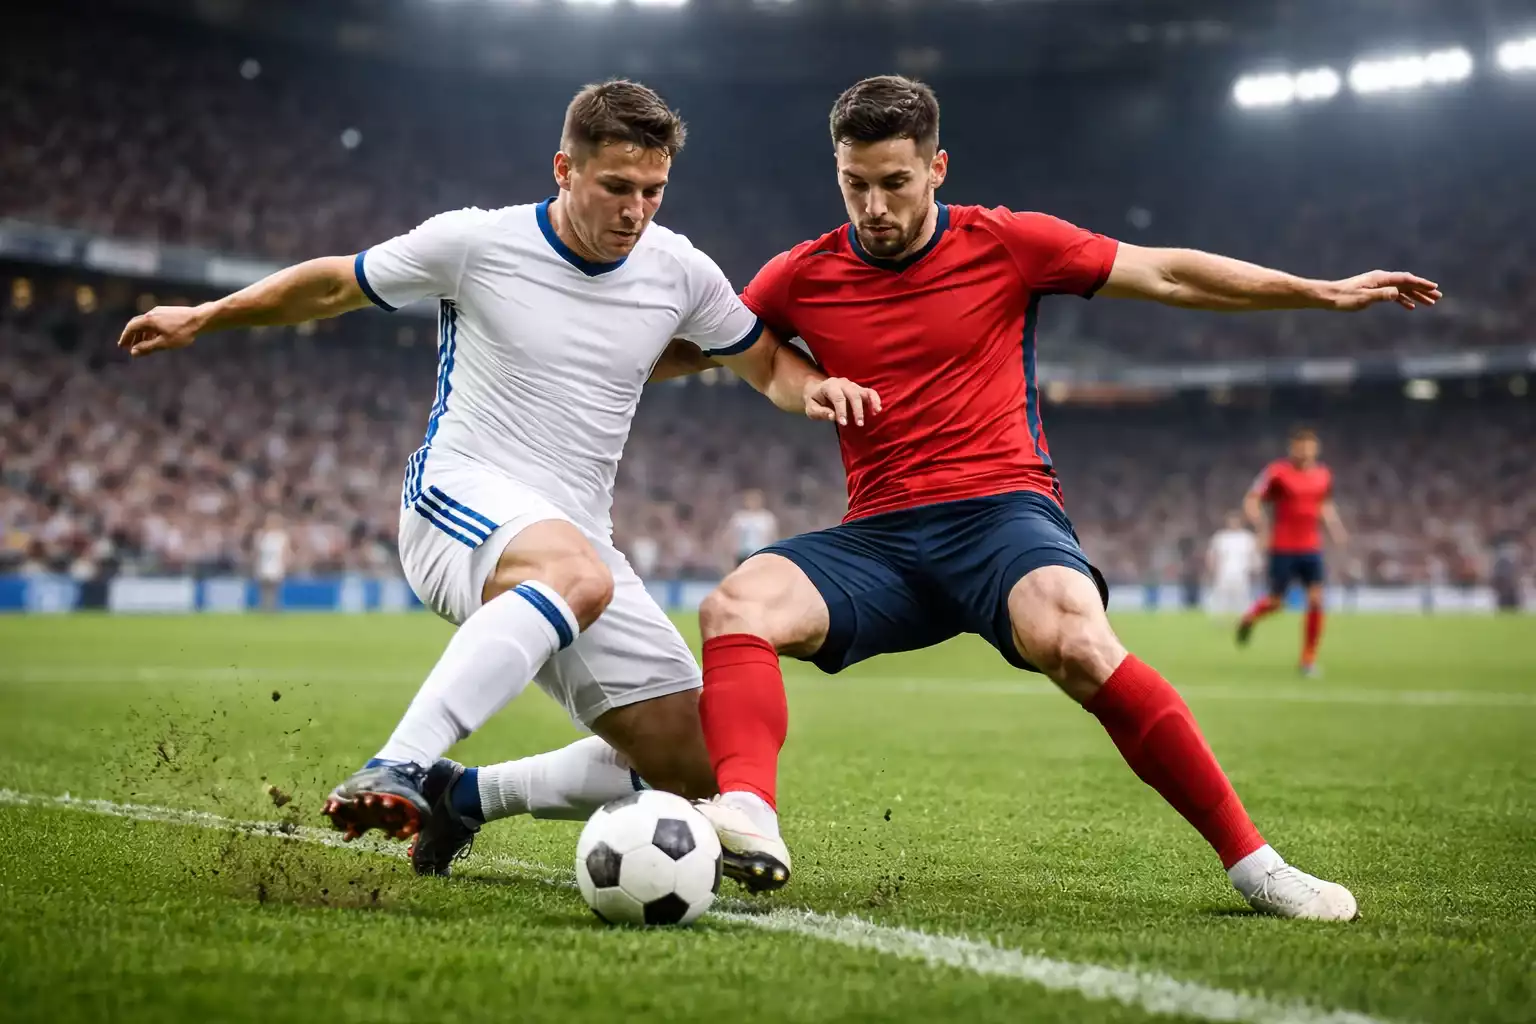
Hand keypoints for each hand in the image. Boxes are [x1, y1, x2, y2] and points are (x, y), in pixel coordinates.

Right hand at [118, 305, 207, 356]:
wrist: (201, 318)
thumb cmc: (183, 332)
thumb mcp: (164, 343)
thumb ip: (148, 347)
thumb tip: (133, 352)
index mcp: (149, 320)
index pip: (131, 327)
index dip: (125, 337)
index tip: (122, 346)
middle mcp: (152, 313)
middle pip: (137, 325)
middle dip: (132, 336)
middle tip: (128, 347)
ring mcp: (160, 312)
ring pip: (146, 324)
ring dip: (141, 334)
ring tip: (141, 345)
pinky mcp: (168, 313)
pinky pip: (154, 322)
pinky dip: (150, 331)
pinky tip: (154, 339)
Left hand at [805, 377, 881, 426]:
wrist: (817, 390)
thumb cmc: (815, 401)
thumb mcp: (811, 409)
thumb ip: (820, 413)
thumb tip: (833, 416)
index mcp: (829, 386)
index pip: (838, 397)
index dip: (842, 411)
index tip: (844, 423)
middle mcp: (842, 383)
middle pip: (853, 394)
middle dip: (857, 409)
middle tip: (859, 424)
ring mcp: (852, 385)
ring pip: (863, 391)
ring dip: (871, 402)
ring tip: (876, 413)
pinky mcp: (859, 389)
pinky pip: (869, 391)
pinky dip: (875, 399)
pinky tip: (878, 409)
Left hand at [1321, 271, 1440, 311]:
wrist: (1329, 296)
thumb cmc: (1344, 298)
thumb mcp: (1363, 298)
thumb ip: (1381, 296)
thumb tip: (1397, 293)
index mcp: (1380, 278)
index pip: (1406, 279)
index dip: (1421, 284)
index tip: (1434, 288)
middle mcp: (1381, 279)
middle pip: (1407, 283)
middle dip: (1423, 290)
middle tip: (1437, 297)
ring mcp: (1378, 285)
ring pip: (1402, 289)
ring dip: (1415, 296)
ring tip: (1429, 303)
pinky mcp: (1374, 291)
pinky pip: (1393, 294)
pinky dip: (1403, 299)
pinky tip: (1410, 306)